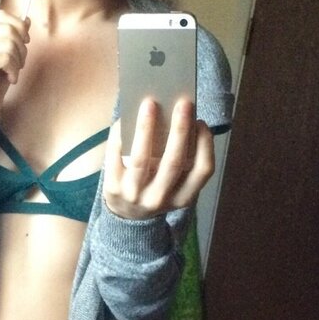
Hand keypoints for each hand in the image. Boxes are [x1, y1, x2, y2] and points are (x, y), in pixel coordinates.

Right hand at [0, 10, 29, 123]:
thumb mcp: (6, 57)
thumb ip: (13, 37)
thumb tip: (26, 19)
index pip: (0, 16)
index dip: (19, 26)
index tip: (25, 43)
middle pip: (7, 27)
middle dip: (21, 46)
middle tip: (20, 63)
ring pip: (7, 43)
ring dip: (18, 60)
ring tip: (14, 73)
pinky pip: (4, 57)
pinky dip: (13, 69)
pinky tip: (10, 79)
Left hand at [104, 98, 213, 218]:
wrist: (127, 216)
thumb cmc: (158, 189)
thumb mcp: (177, 186)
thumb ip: (183, 161)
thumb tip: (181, 117)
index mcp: (183, 197)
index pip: (203, 170)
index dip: (206, 145)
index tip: (202, 122)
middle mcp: (160, 198)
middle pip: (174, 162)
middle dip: (180, 130)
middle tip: (183, 103)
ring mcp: (135, 195)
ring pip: (141, 158)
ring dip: (146, 128)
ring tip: (150, 104)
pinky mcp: (112, 188)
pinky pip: (116, 156)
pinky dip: (121, 134)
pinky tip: (126, 117)